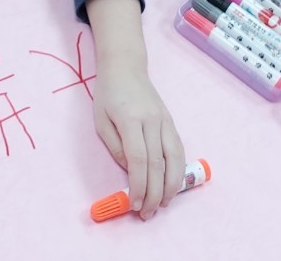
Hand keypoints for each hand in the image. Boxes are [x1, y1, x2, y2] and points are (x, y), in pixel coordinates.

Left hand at [92, 63, 184, 220]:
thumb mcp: (101, 121)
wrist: (126, 67)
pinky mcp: (171, 121)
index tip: (133, 204)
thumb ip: (116, 147)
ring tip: (163, 204)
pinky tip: (172, 185)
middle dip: (153, 192)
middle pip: (158, 163)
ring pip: (175, 158)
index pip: (139, 160)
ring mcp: (165, 120)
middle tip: (147, 213)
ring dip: (171, 185)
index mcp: (131, 120)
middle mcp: (152, 120)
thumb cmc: (108, 94)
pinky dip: (178, 170)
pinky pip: (178, 149)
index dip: (138, 185)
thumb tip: (131, 173)